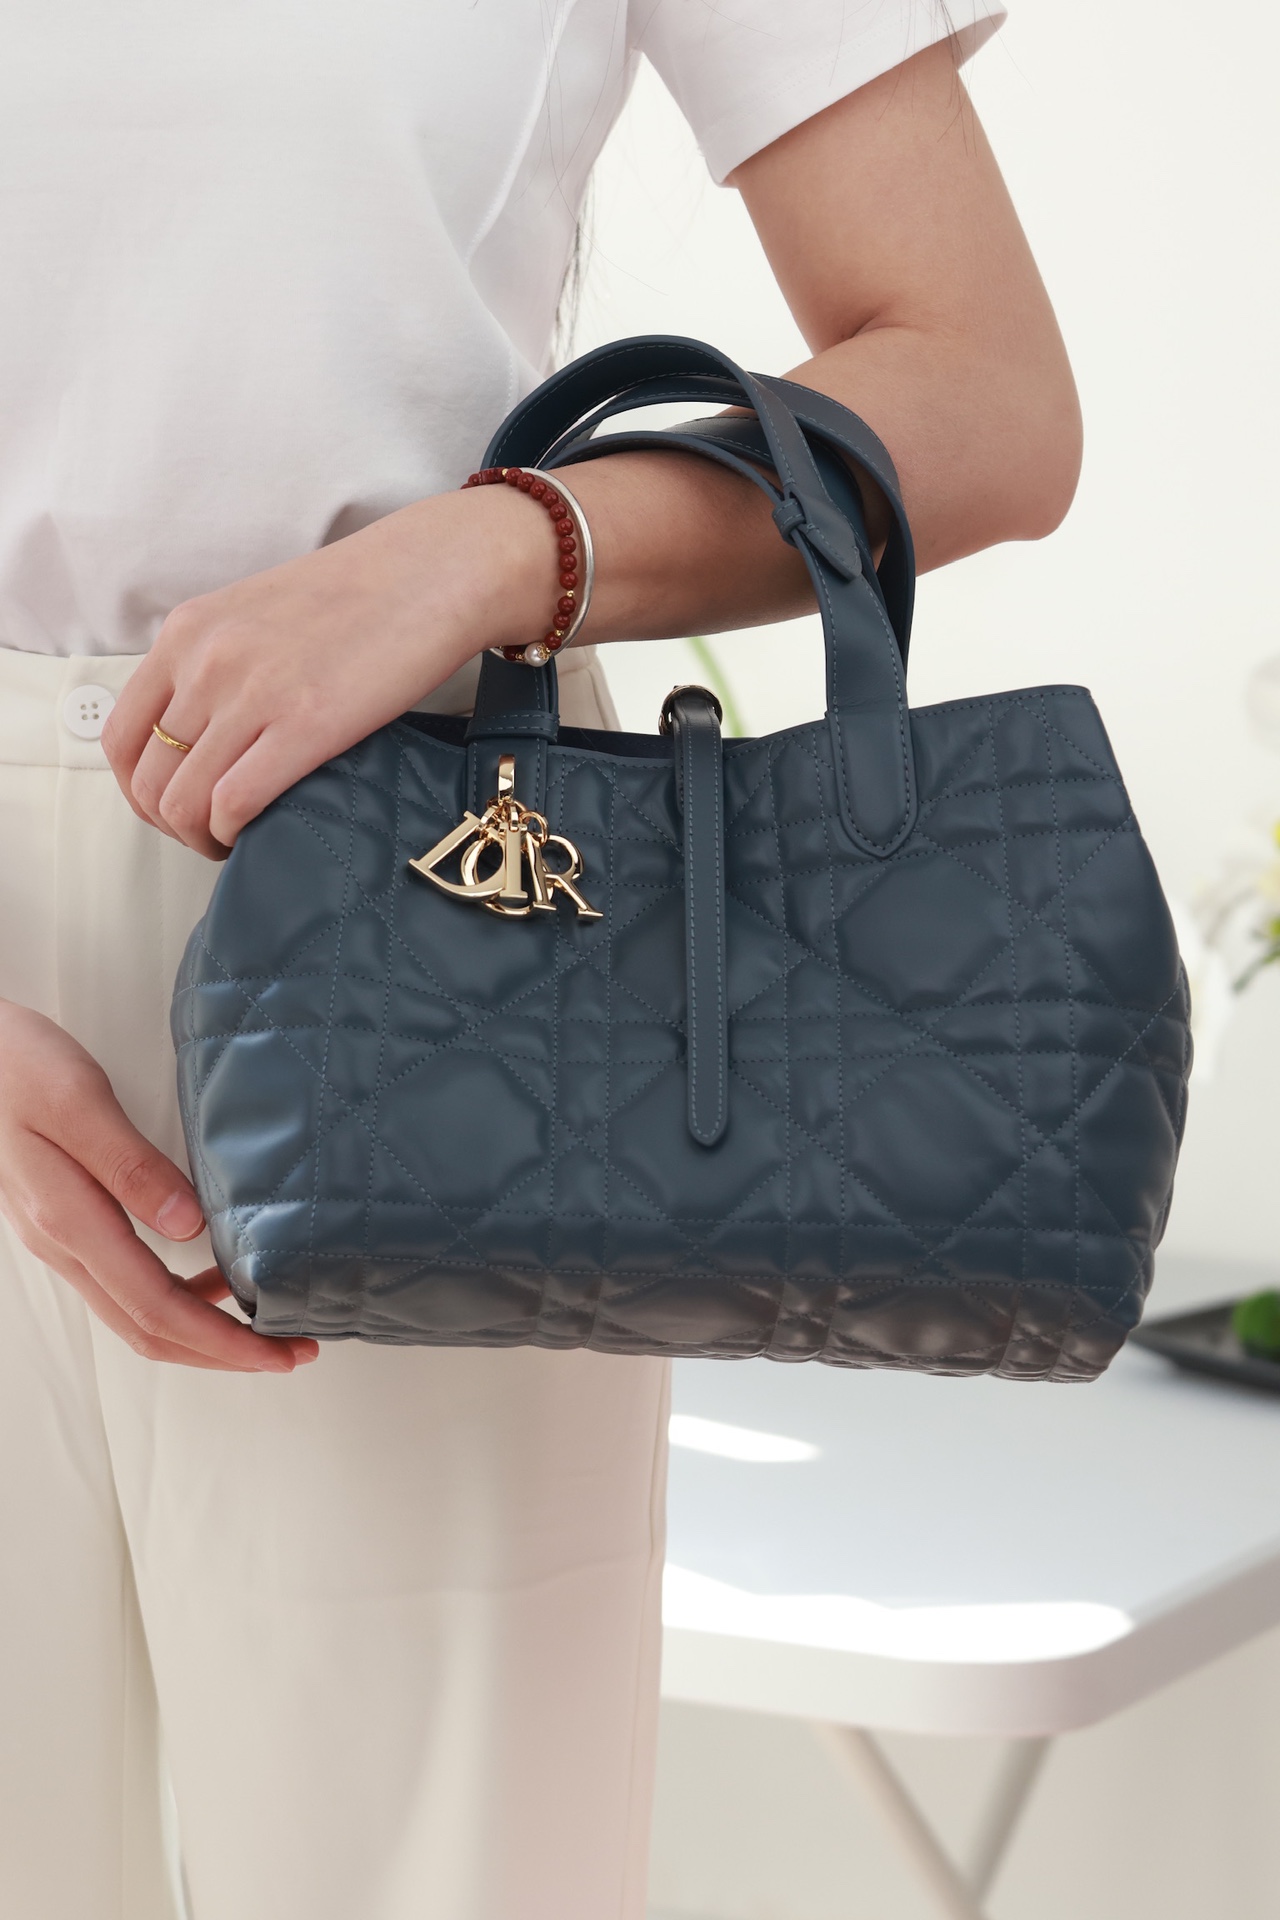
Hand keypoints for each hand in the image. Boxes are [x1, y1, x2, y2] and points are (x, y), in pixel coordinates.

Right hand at [0, 1001, 318, 1370]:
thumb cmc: (15, 1067)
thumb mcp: (79, 1101)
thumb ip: (132, 1166)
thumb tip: (190, 1227)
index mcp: (69, 1221)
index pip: (157, 1308)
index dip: (221, 1341)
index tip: (277, 1352)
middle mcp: (63, 1245)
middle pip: (149, 1330)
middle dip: (222, 1352)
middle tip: (290, 1353)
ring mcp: (61, 1240)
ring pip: (136, 1314)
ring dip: (201, 1330)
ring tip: (262, 1324)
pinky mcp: (66, 1225)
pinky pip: (126, 1285)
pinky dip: (177, 1298)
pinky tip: (211, 1279)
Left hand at [102, 485, 549, 857]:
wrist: (431, 573)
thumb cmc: (361, 594)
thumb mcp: (256, 613)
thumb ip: (216, 661)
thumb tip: (200, 728)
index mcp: (187, 633)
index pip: (121, 734)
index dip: (139, 789)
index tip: (172, 805)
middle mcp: (205, 663)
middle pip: (148, 779)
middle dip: (170, 824)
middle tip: (207, 834)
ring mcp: (251, 695)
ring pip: (183, 801)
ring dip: (201, 838)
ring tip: (234, 841)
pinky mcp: (303, 726)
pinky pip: (233, 804)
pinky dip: (232, 834)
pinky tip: (255, 834)